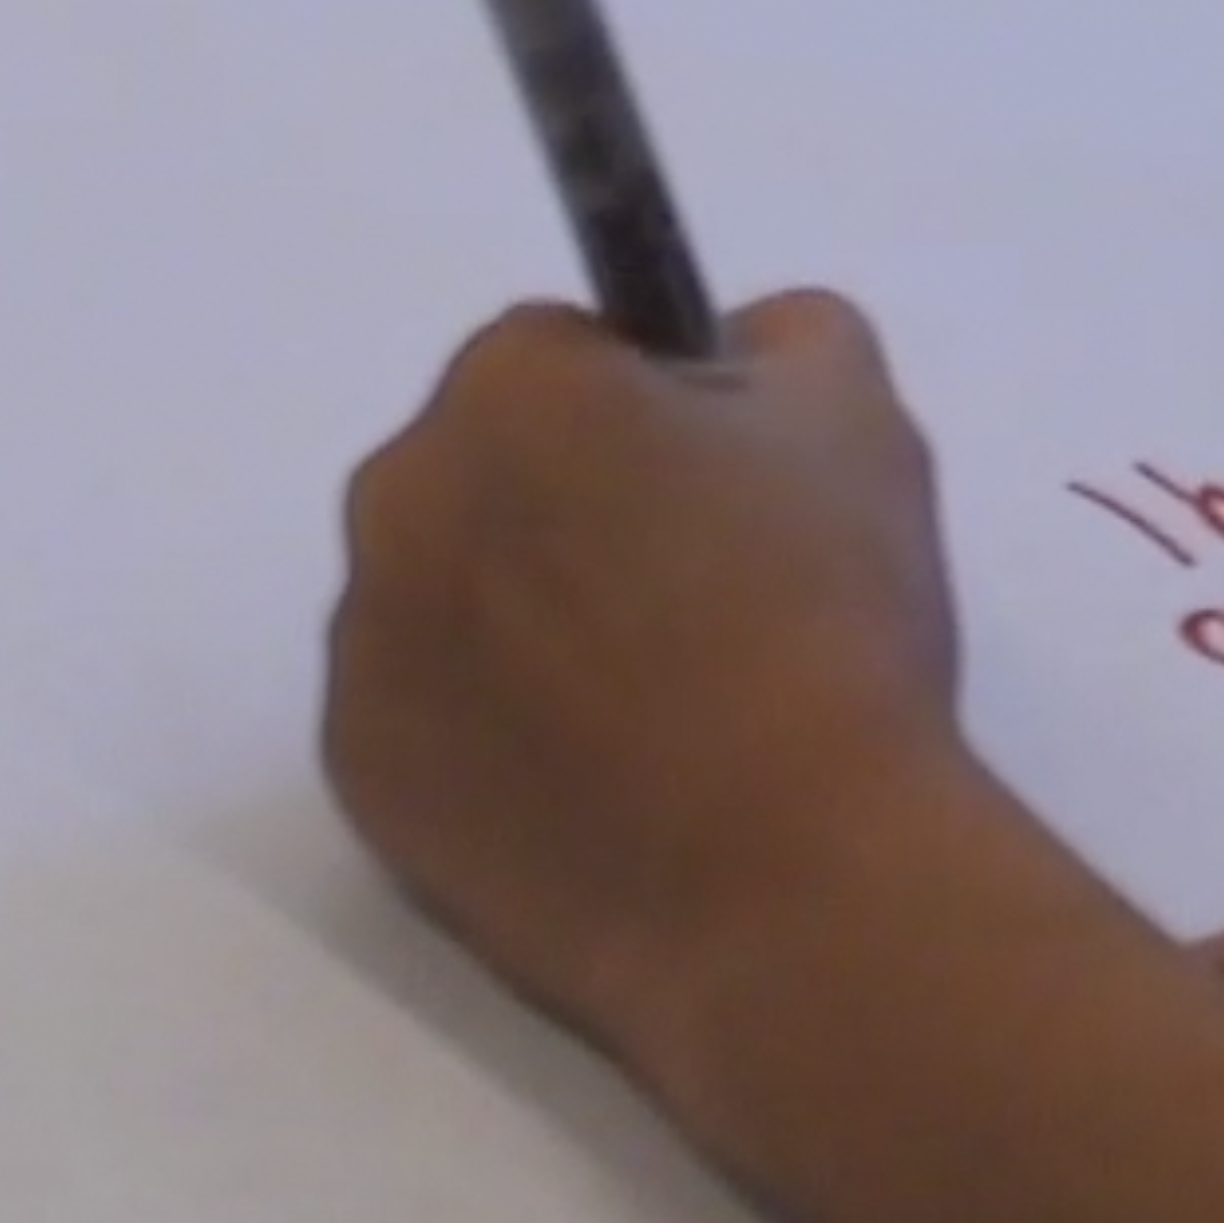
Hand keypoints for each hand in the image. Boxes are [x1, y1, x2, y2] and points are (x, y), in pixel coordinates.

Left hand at [323, 292, 961, 1062]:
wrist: (796, 887)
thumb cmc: (831, 629)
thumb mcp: (860, 418)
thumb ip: (784, 335)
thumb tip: (724, 353)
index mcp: (509, 389)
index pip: (567, 356)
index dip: (658, 416)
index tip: (732, 500)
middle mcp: (399, 499)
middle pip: (486, 471)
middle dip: (572, 512)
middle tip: (706, 609)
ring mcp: (364, 651)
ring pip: (451, 597)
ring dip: (530, 624)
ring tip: (664, 717)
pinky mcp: (362, 785)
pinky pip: (431, 722)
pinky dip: (499, 739)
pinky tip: (611, 790)